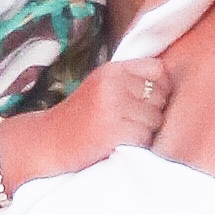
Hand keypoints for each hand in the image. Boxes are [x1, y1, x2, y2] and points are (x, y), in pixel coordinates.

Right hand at [15, 56, 169, 182]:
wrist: (45, 142)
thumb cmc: (77, 120)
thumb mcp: (100, 89)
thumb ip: (128, 82)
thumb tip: (169, 84)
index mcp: (111, 70)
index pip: (158, 70)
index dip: (161, 87)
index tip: (148, 102)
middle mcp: (113, 84)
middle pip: (161, 97)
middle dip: (153, 113)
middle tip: (130, 123)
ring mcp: (113, 107)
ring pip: (156, 120)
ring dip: (146, 132)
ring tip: (123, 134)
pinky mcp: (114, 131)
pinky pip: (145, 137)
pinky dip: (138, 145)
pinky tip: (120, 145)